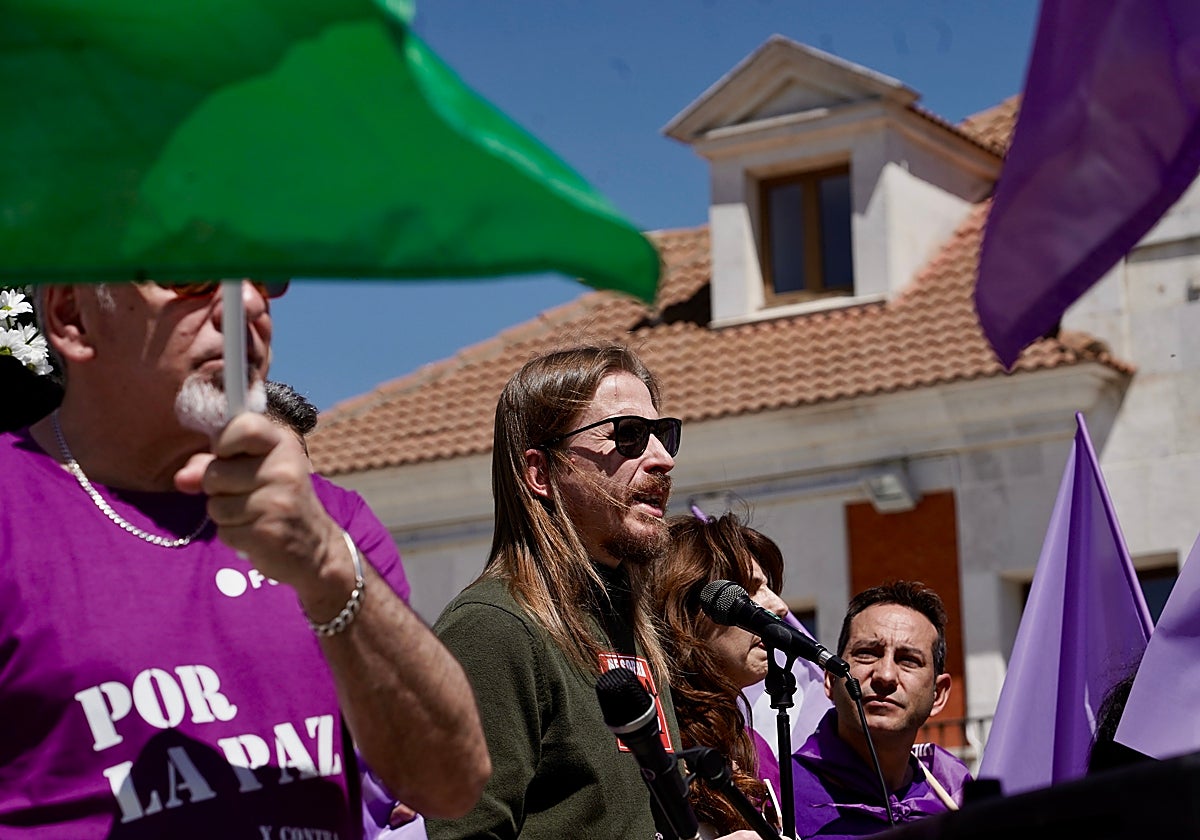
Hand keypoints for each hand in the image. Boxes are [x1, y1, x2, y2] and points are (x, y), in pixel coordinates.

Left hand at [174, 411, 342, 592]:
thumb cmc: (278, 502)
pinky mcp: (268, 531)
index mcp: (282, 444)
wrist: (316, 548)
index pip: (244, 426)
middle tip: (246, 494)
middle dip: (218, 489)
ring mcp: (278, 500)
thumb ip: (214, 466)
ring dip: (225, 515)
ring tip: (253, 516)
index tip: (227, 455)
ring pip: (215, 506)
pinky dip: (234, 536)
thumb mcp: (253, 473)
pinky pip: (225, 531)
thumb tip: (182, 478)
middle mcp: (284, 468)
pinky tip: (256, 534)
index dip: (224, 441)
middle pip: (215, 473)